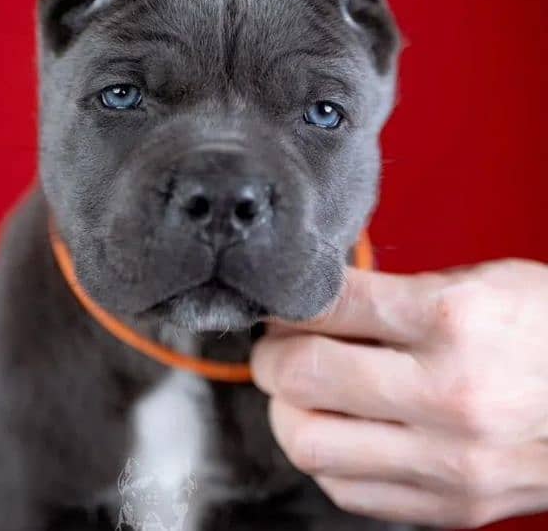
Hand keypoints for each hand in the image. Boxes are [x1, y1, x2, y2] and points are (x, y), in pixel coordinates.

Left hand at [251, 258, 547, 527]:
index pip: (330, 304)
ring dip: (287, 411)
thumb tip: (316, 307)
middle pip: (303, 375)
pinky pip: (348, 490)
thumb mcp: (478, 284)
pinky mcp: (452, 507)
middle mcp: (448, 394)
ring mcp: (449, 461)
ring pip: (310, 443)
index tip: (278, 300)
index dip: (287, 298)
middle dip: (271, 355)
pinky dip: (326, 457)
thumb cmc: (545, 328)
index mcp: (453, 320)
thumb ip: (394, 297)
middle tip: (276, 346)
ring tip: (299, 391)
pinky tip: (338, 429)